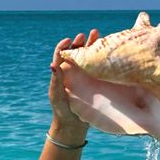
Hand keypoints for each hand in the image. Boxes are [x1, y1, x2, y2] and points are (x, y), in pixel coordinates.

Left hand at [48, 29, 98, 143]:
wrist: (73, 125)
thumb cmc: (62, 110)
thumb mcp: (57, 95)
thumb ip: (56, 81)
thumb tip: (53, 65)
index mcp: (62, 72)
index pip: (62, 54)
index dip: (65, 46)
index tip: (70, 40)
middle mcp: (73, 71)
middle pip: (77, 52)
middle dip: (82, 42)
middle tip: (89, 33)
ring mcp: (84, 76)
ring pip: (89, 58)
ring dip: (93, 46)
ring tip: (98, 34)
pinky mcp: (94, 82)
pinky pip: (98, 69)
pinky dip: (101, 59)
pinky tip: (107, 52)